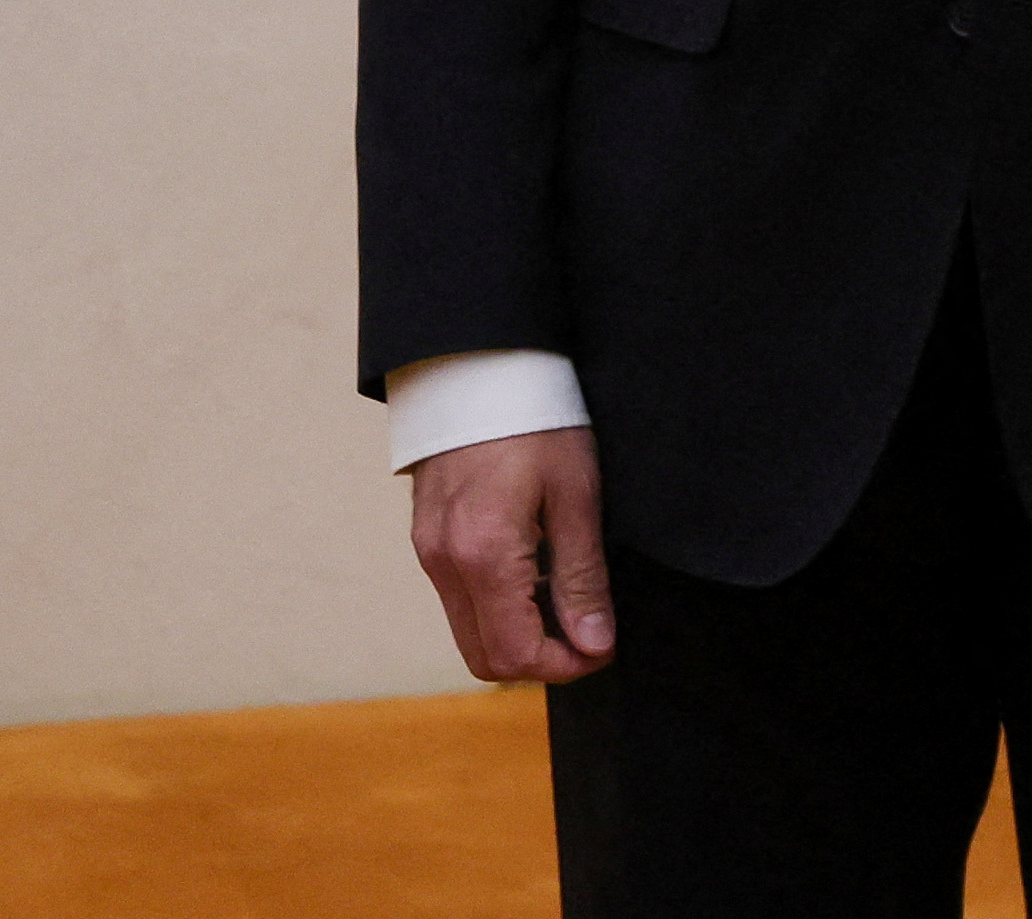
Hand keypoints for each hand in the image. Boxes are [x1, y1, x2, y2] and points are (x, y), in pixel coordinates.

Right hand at [411, 428, 614, 683]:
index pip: (516, 653)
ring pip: (469, 632)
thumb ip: (582, 576)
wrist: (479, 364)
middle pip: (485, 658)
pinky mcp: (427, 538)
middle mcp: (444, 564)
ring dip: (519, 636)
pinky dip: (498, 608)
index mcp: (483, 556)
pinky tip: (537, 576)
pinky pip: (458, 600)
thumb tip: (595, 643)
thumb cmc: (535, 420)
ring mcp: (429, 552)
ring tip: (569, 604)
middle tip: (590, 638)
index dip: (566, 667)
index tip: (604, 649)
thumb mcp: (577, 494)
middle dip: (541, 662)